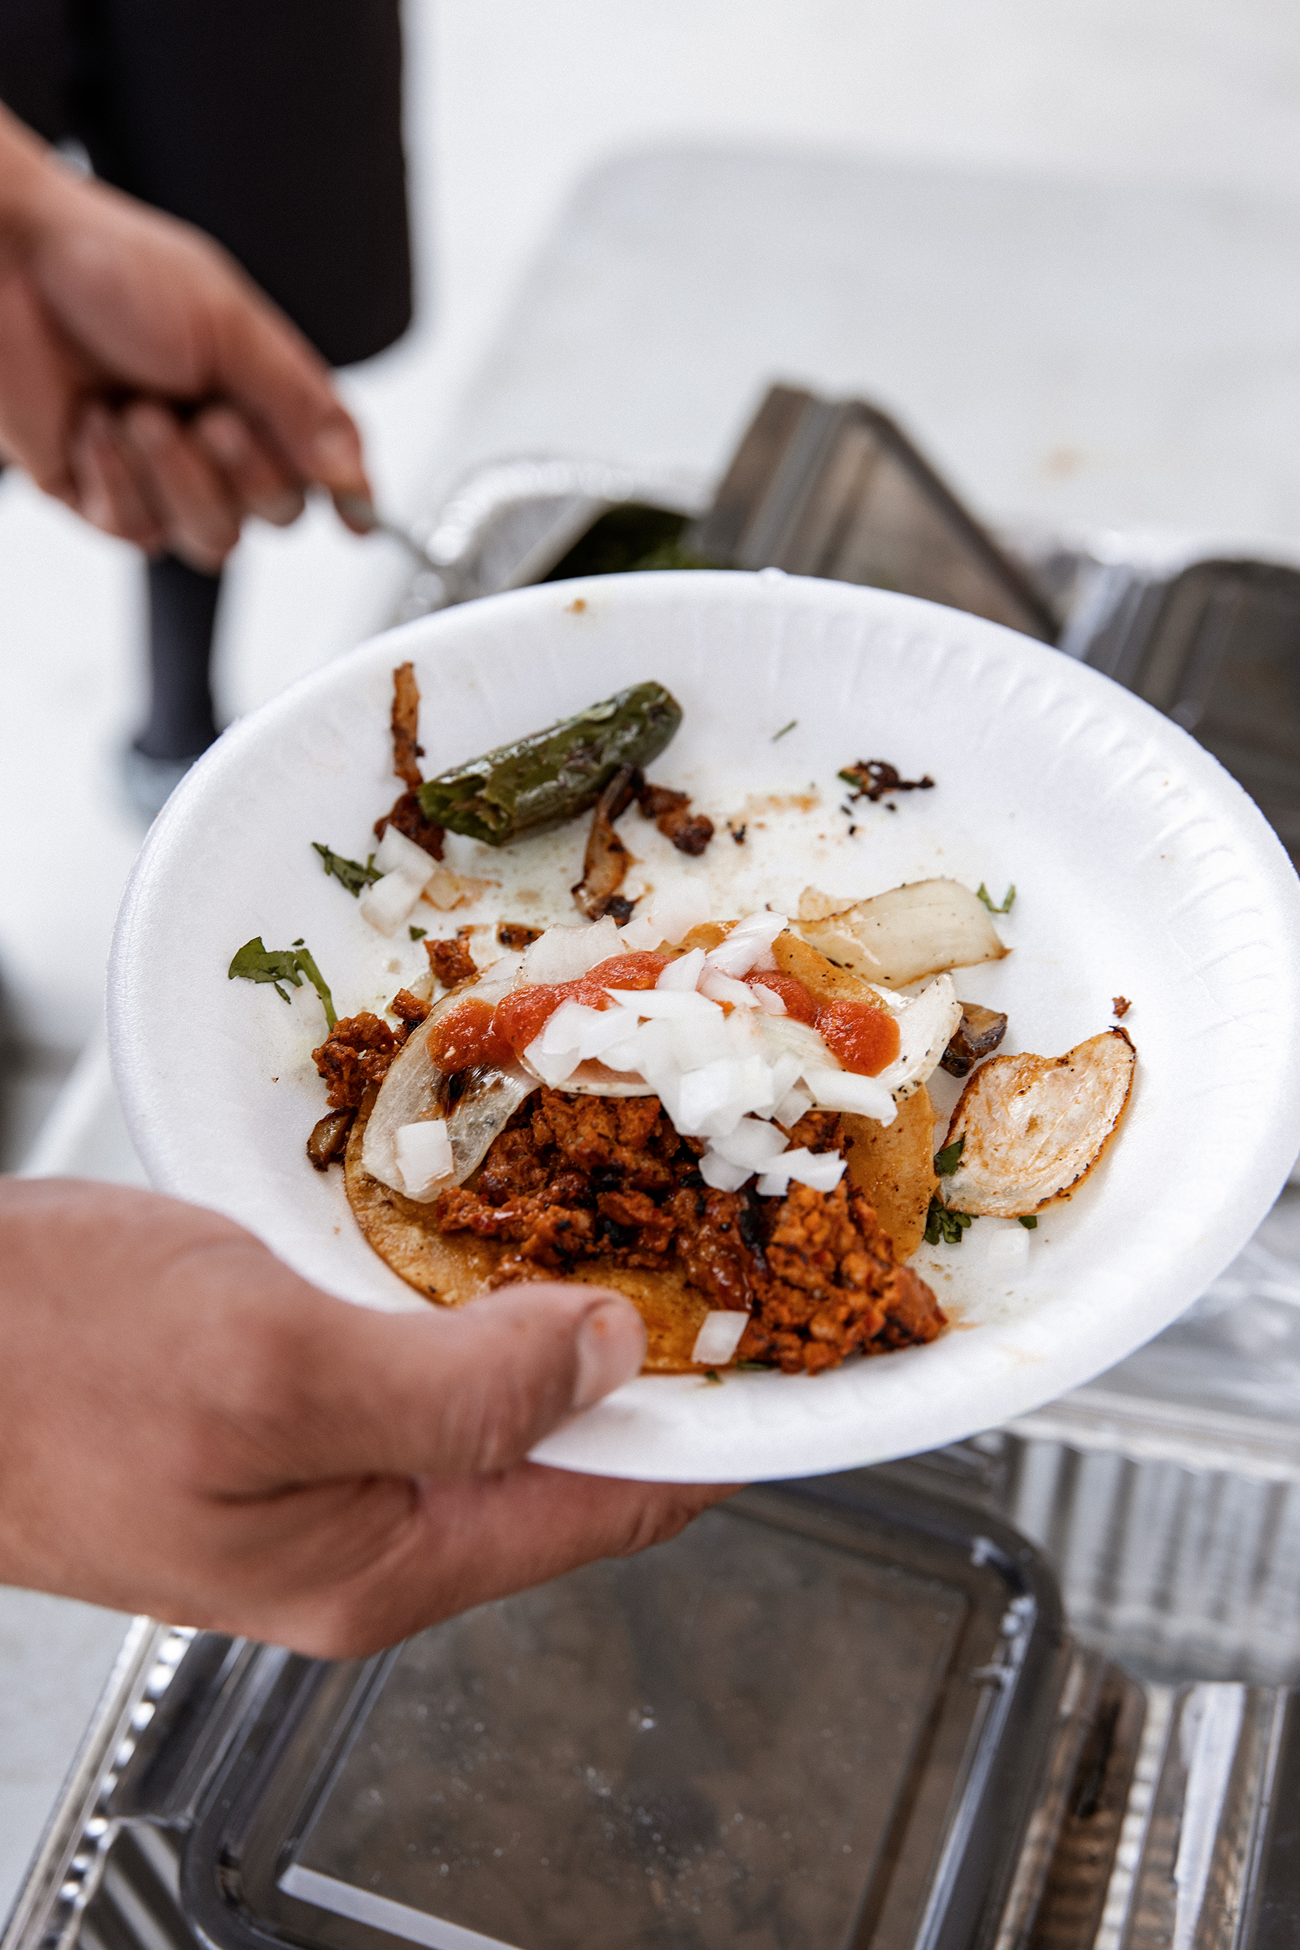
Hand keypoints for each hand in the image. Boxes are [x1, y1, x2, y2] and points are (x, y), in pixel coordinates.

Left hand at [0, 106, 373, 570]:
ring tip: (138, 411)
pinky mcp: (101, 500)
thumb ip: (303, 404)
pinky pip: (138, 534)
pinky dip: (116, 479)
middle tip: (209, 415)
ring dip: (177, 477)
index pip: (325, 468)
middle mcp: (217, 440)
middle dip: (246, 470)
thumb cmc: (110, 267)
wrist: (7, 266)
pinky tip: (93, 425)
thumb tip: (353, 475)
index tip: (355, 520)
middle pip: (277, 516)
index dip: (346, 497)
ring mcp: (160, 476)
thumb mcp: (231, 324)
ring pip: (212, 539)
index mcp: (259, 393)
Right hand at [0, 1179, 729, 1656]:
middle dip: (650, 1352)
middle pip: (569, 1453)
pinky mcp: (280, 1398)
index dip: (717, 1422)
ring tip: (634, 1215)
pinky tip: (494, 1226)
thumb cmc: (35, 1363)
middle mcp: (367, 1530)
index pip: (617, 1505)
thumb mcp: (267, 1368)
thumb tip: (611, 1365)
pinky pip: (422, 1352)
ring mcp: (323, 1466)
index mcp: (385, 1558)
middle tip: (718, 1234)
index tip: (796, 1338)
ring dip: (564, 1311)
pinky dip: (474, 1289)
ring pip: (498, 1393)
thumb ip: (457, 1388)